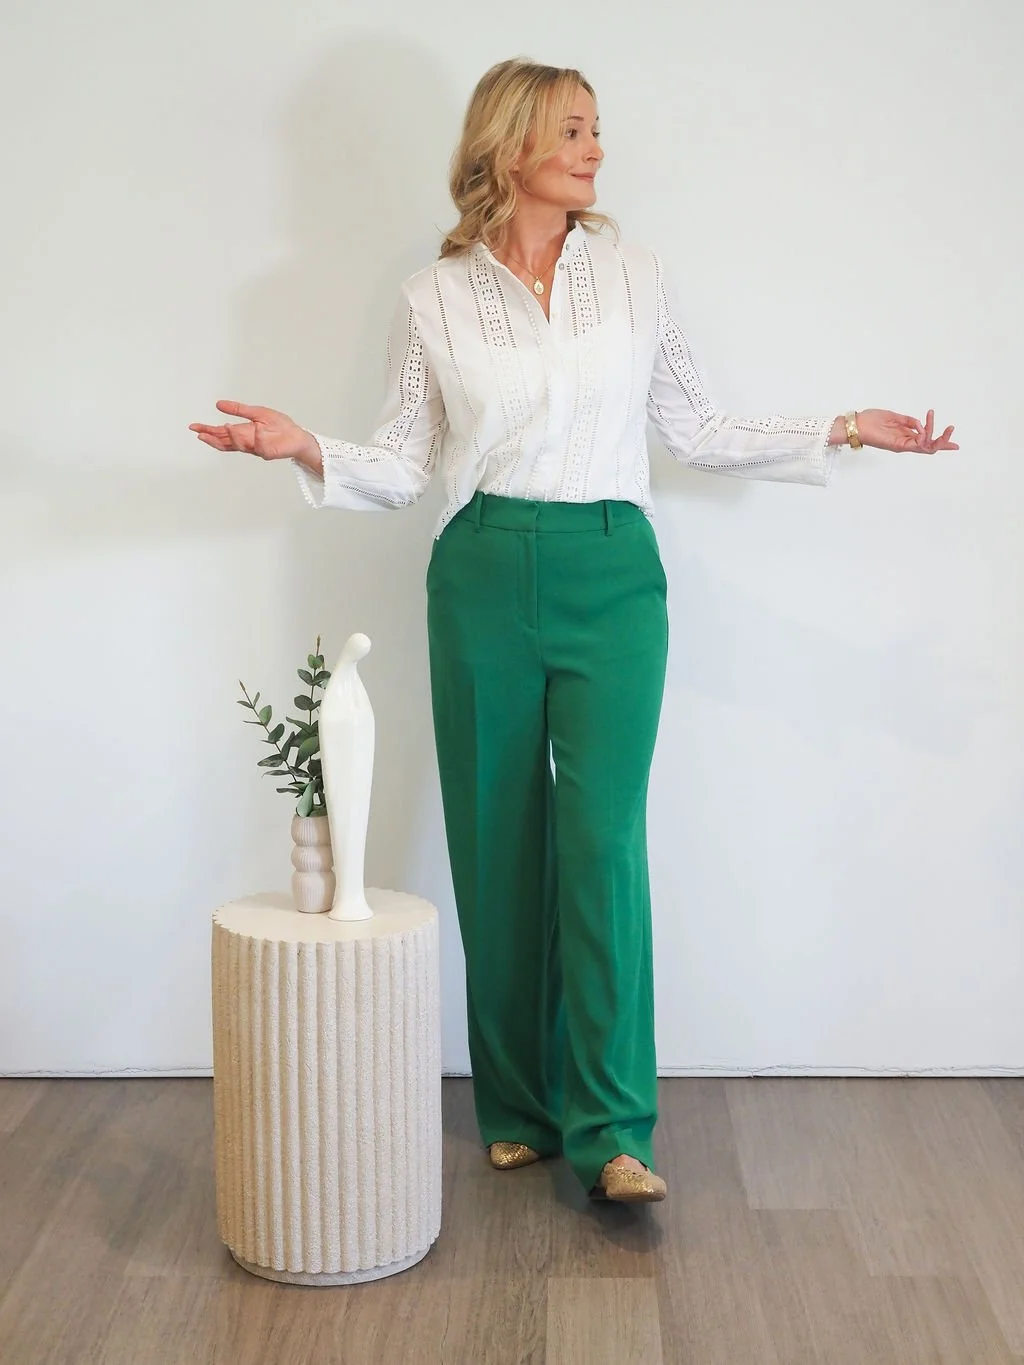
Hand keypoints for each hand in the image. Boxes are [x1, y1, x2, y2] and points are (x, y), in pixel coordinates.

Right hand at [189, 401, 319, 463]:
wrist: (297, 435)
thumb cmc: (279, 426)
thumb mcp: (256, 412)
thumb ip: (238, 409)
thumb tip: (218, 404)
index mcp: (241, 432)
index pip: (220, 433)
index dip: (207, 431)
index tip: (194, 428)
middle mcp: (246, 442)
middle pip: (225, 443)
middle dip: (212, 439)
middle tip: (200, 435)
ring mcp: (256, 448)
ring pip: (240, 445)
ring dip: (232, 437)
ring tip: (225, 427)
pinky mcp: (268, 452)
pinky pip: (261, 445)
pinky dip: (258, 437)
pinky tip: (256, 429)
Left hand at [855, 408, 958, 453]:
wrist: (856, 424)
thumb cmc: (871, 420)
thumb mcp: (894, 417)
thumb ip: (909, 421)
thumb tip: (921, 425)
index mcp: (905, 436)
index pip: (926, 440)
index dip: (941, 442)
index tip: (955, 445)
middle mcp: (905, 443)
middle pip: (929, 446)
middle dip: (943, 440)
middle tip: (952, 428)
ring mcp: (902, 445)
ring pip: (926, 446)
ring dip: (937, 436)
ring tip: (944, 425)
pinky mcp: (897, 445)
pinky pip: (916, 444)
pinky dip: (924, 436)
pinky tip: (925, 426)